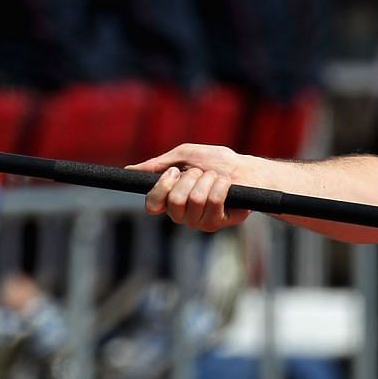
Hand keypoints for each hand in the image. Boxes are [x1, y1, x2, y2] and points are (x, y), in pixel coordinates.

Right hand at [129, 143, 252, 231]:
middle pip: (174, 201)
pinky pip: (213, 202)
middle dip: (190, 178)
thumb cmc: (216, 162)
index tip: (174, 172)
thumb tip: (130, 170)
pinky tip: (227, 185)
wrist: (247, 169)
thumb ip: (158, 165)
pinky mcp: (218, 223)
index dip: (161, 188)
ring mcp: (199, 221)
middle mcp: (182, 214)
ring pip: (195, 200)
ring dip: (207, 180)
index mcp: (170, 198)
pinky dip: (221, 185)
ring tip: (215, 177)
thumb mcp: (185, 156)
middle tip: (200, 172)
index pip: (152, 205)